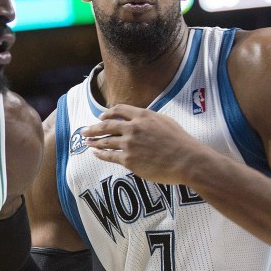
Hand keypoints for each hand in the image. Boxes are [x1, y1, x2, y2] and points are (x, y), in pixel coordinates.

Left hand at [82, 105, 203, 185]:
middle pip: (107, 125)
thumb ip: (149, 119)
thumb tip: (138, 120)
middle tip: (84, 130)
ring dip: (94, 141)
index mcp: (143, 116)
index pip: (119, 110)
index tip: (101, 117)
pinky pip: (109, 156)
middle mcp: (133, 128)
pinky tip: (95, 153)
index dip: (108, 113)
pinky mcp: (129, 160)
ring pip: (106, 141)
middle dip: (93, 128)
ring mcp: (129, 144)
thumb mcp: (165, 122)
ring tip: (87, 142)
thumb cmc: (180, 142)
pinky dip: (100, 154)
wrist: (186, 160)